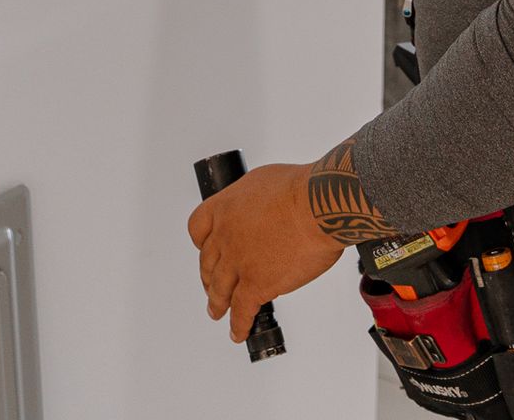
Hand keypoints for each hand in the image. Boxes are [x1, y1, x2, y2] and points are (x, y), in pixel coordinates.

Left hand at [186, 161, 345, 343]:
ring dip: (217, 304)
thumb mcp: (262, 182)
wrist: (316, 206)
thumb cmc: (299, 189)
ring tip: (217, 312)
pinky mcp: (256, 284)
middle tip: (210, 285)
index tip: (205, 251)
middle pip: (208, 262)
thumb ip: (251, 202)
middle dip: (208, 278)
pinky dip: (238, 324)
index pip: (198, 228)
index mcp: (225, 207)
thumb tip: (256, 210)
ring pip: (220, 290)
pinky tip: (238, 331)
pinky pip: (241, 311)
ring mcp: (238, 262)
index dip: (202, 243)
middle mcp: (225, 235)